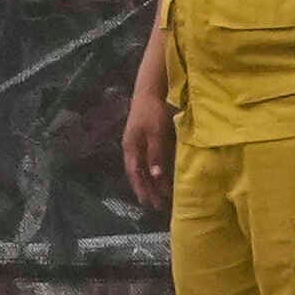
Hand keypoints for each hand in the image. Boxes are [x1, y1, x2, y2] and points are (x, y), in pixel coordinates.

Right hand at [115, 68, 173, 209]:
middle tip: (157, 206)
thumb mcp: (155, 133)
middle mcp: (134, 147)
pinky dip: (157, 171)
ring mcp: (140, 142)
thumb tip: (155, 177)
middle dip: (147, 190)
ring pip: (145, 167)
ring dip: (153, 182)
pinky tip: (163, 177)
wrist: (151, 89)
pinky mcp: (149, 137)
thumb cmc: (152, 111)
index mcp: (131, 147)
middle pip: (140, 173)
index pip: (136, 174)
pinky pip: (151, 159)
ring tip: (161, 196)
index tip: (150, 204)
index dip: (142, 189)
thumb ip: (155, 154)